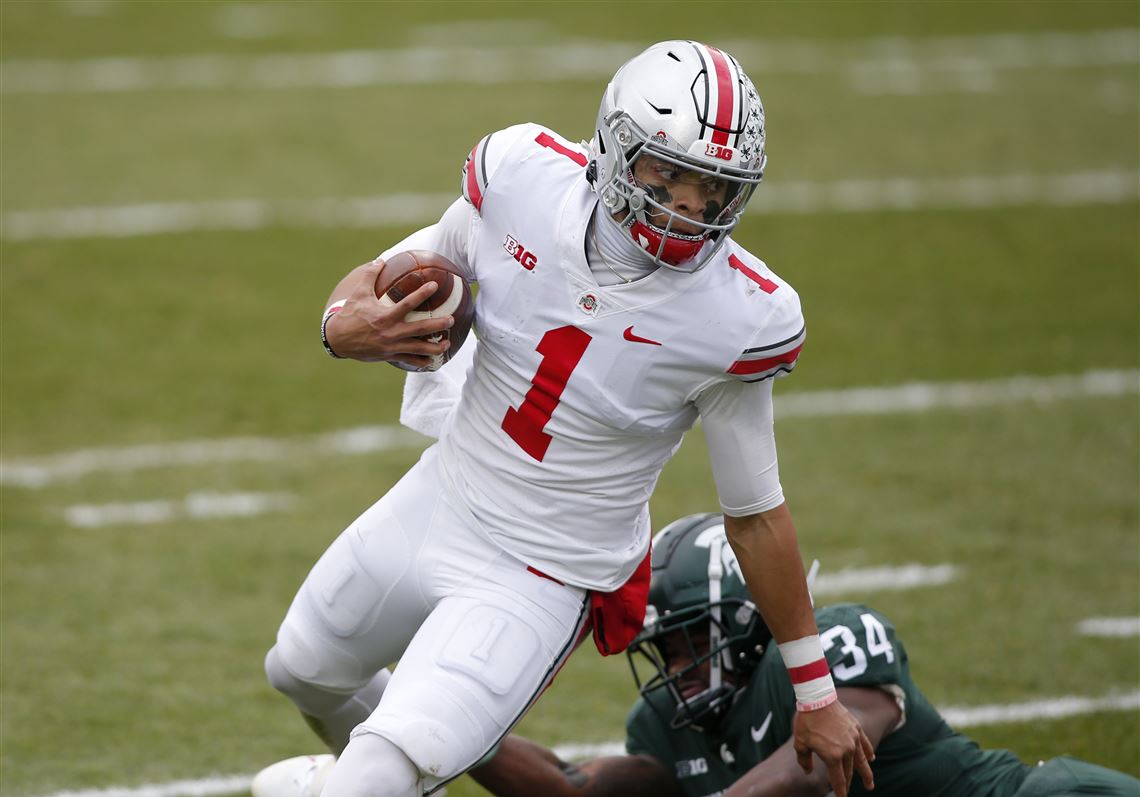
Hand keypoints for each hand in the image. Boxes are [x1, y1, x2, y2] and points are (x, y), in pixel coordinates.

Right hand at [325, 258, 454, 367]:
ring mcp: (391, 346)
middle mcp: (391, 332)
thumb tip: (380, 260)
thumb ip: (370, 275)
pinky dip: (421, 361)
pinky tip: (431, 361)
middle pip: (420, 329)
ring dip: (434, 347)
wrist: (338, 340)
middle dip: (438, 325)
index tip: (435, 285)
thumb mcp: (358, 294)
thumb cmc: (350, 314)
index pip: (408, 303)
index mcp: (385, 316)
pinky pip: (408, 360)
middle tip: (452, 320)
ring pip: (418, 348)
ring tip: (447, 344)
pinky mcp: (389, 356)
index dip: (422, 293)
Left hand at [792, 700, 874, 795]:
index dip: (841, 792)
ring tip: (870, 785)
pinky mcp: (856, 728)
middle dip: (848, 783)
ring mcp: (854, 739)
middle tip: (847, 790)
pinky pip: (865, 743)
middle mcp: (847, 750)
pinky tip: (872, 758)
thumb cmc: (806, 721)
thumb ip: (804, 760)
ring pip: (862, 761)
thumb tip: (808, 771)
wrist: (817, 698)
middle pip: (849, 771)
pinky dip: (869, 752)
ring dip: (866, 773)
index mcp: (833, 756)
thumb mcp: (800, 743)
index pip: (839, 780)